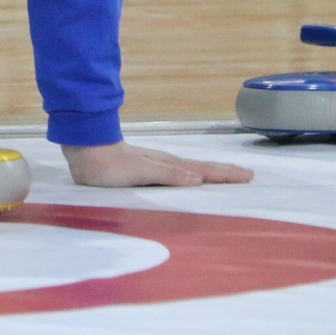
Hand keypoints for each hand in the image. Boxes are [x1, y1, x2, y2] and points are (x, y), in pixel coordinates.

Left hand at [62, 141, 254, 187]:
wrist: (87, 154)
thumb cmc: (112, 166)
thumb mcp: (141, 172)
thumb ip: (168, 174)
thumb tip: (199, 178)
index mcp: (169, 164)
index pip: (203, 170)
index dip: (225, 174)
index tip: (248, 176)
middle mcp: (166, 164)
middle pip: (202, 167)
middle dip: (225, 171)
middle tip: (248, 174)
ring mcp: (157, 166)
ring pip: (191, 169)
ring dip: (211, 173)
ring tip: (228, 175)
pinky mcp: (147, 171)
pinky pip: (178, 174)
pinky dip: (192, 176)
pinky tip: (191, 180)